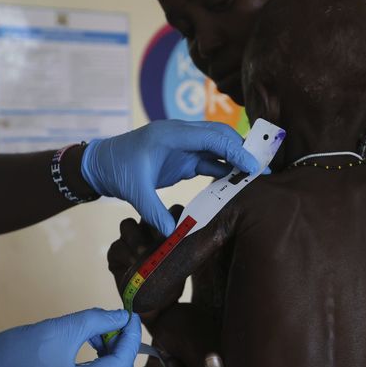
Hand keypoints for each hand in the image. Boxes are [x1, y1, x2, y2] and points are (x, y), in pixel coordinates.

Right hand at [0, 309, 140, 366]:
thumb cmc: (15, 352)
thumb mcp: (60, 329)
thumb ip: (97, 321)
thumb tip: (123, 317)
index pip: (120, 365)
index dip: (130, 337)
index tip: (132, 315)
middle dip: (124, 348)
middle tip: (117, 323)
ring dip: (113, 355)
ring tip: (98, 332)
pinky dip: (100, 363)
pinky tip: (90, 342)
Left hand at [82, 120, 257, 235]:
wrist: (101, 164)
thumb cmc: (116, 169)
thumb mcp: (133, 191)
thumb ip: (153, 210)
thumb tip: (172, 232)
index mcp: (170, 134)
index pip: (211, 136)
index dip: (234, 149)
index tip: (253, 164)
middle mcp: (181, 135)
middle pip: (220, 136)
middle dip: (243, 150)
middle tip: (264, 167)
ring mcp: (184, 146)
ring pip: (218, 147)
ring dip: (237, 159)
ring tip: (258, 175)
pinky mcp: (184, 158)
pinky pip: (211, 160)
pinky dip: (226, 169)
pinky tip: (238, 182)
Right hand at [107, 207, 184, 323]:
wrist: (159, 306)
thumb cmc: (174, 280)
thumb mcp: (187, 262)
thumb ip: (193, 246)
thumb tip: (214, 234)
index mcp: (164, 228)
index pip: (170, 211)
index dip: (175, 216)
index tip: (182, 229)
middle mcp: (146, 230)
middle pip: (146, 214)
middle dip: (154, 223)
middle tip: (163, 238)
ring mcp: (129, 241)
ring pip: (128, 225)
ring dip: (137, 238)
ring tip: (145, 254)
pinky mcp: (116, 255)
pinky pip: (116, 247)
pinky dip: (126, 255)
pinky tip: (135, 265)